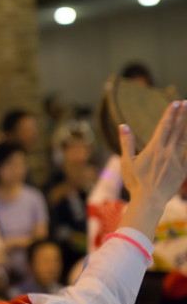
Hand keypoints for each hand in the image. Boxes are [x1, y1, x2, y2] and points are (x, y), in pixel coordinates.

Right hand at [118, 101, 186, 238]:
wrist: (149, 200)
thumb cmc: (134, 181)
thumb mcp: (126, 161)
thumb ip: (126, 142)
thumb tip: (123, 126)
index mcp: (154, 148)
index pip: (164, 126)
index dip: (170, 114)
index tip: (175, 103)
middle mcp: (168, 152)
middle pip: (177, 130)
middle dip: (182, 115)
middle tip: (186, 103)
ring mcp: (177, 161)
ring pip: (185, 140)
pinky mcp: (183, 171)